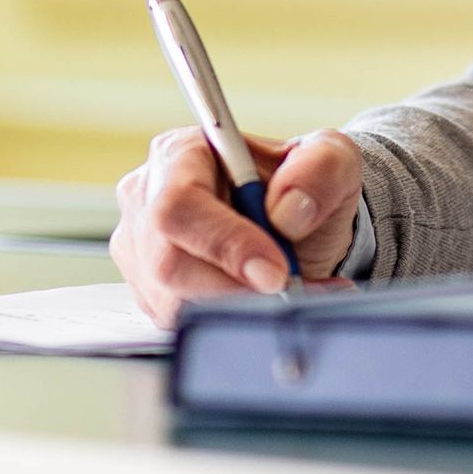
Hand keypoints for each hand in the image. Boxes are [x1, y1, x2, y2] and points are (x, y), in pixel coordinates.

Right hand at [111, 125, 362, 323]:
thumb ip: (321, 169)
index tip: (275, 269)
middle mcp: (148, 197)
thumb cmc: (302, 187)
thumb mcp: (331, 159)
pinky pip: (178, 320)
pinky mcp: (149, 289)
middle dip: (235, 286)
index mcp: (181, 153)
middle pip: (169, 261)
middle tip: (288, 288)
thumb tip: (288, 211)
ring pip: (173, 300)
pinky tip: (261, 301)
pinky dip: (227, 319)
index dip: (224, 242)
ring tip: (288, 290)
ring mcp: (141, 247)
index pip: (180, 204)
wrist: (298, 227)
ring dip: (238, 304)